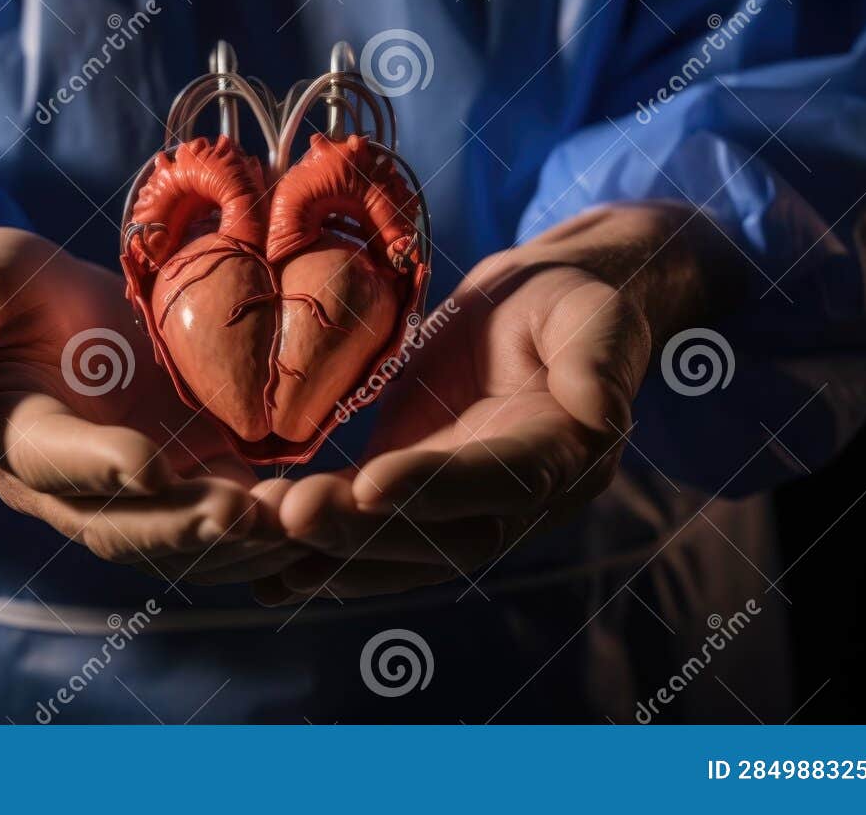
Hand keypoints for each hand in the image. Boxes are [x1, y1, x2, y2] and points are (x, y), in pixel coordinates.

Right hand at [0, 198, 304, 584]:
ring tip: (293, 525)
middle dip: (185, 527)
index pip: (56, 463)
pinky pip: (226, 510)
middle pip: (127, 524)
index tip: (147, 463)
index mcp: (17, 439)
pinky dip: (269, 520)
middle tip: (241, 514)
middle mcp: (75, 485)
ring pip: (183, 536)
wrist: (44, 307)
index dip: (99, 467)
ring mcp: (136, 488)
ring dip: (238, 540)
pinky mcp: (187, 470)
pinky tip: (320, 510)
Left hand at [260, 203, 736, 603]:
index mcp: (564, 459)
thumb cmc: (574, 301)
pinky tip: (267, 563)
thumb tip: (601, 412)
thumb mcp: (595, 318)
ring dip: (331, 551)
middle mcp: (512, 503)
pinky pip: (371, 528)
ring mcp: (459, 505)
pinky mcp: (415, 489)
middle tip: (292, 517)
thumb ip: (600, 363)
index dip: (436, 488)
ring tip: (264, 544)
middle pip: (438, 533)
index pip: (499, 483)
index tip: (371, 487)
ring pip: (397, 545)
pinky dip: (323, 550)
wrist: (544, 308)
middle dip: (363, 531)